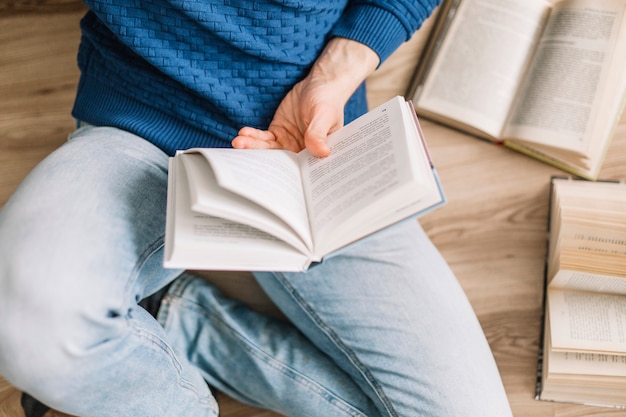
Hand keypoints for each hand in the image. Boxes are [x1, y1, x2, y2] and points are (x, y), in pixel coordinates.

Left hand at [232, 37, 378, 157]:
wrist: (320, 85)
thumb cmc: (328, 100)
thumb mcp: (324, 114)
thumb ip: (319, 133)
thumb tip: (322, 152)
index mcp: (318, 153)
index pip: (302, 167)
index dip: (285, 171)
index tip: (268, 170)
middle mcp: (302, 151)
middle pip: (280, 160)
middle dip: (262, 156)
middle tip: (244, 151)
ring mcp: (288, 143)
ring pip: (269, 149)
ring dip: (253, 146)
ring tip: (238, 142)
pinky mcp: (278, 133)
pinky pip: (264, 138)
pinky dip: (253, 136)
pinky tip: (243, 133)